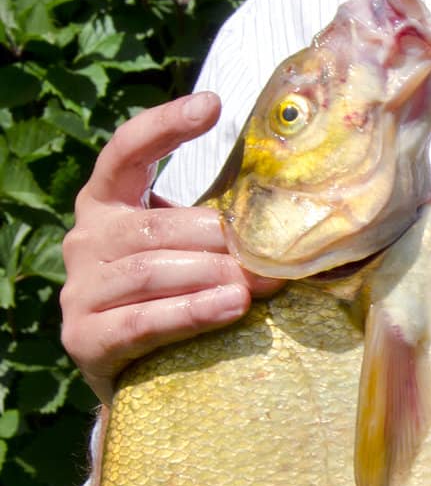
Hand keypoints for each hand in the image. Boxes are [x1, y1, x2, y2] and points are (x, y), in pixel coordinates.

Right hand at [60, 93, 280, 402]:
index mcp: (106, 205)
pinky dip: (190, 314)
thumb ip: (217, 231)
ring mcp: (79, 289)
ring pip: (149, 271)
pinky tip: (229, 308)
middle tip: (269, 258)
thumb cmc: (174, 304)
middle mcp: (85, 239)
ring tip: (255, 286)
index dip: (166, 126)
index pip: (128, 152)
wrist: (139, 379)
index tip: (212, 106)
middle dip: (216, 240)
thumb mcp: (189, 255)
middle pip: (155, 227)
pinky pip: (142, 321)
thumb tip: (295, 219)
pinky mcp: (85, 337)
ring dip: (210, 277)